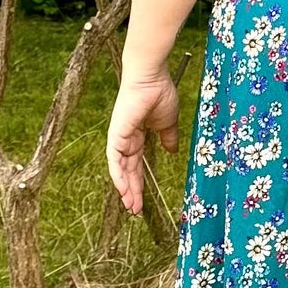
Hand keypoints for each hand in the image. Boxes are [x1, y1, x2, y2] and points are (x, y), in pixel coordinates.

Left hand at [106, 72, 179, 214]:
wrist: (152, 78)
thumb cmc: (160, 94)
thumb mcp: (168, 123)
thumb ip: (168, 138)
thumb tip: (173, 151)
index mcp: (137, 136)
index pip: (136, 165)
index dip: (139, 182)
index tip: (143, 200)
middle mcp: (126, 139)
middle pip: (127, 171)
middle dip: (131, 191)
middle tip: (135, 210)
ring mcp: (119, 137)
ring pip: (120, 169)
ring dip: (125, 188)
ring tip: (131, 206)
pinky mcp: (116, 134)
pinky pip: (115, 160)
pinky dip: (118, 175)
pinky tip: (124, 190)